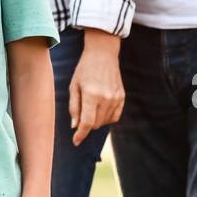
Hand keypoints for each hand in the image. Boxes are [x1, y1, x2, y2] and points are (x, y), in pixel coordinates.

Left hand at [70, 29, 124, 145]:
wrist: (103, 54)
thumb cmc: (84, 69)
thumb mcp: (74, 86)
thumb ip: (74, 107)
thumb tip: (75, 126)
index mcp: (91, 95)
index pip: (86, 123)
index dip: (80, 135)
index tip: (76, 142)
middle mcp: (105, 98)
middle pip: (95, 124)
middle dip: (86, 123)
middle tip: (82, 110)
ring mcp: (116, 98)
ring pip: (105, 122)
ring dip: (96, 120)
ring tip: (91, 104)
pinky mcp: (122, 97)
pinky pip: (115, 117)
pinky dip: (107, 117)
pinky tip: (101, 108)